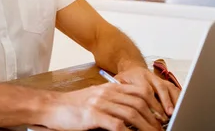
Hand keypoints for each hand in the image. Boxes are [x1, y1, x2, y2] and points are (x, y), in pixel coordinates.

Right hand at [40, 83, 164, 130]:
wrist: (52, 106)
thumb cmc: (73, 106)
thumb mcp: (96, 97)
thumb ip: (113, 100)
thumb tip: (132, 111)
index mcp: (110, 87)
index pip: (139, 92)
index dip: (154, 103)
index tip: (162, 115)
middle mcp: (108, 93)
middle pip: (139, 103)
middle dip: (153, 117)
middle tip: (161, 128)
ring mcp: (101, 103)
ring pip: (131, 114)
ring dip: (146, 126)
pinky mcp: (93, 115)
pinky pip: (117, 124)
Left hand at [115, 65, 180, 117]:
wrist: (131, 68)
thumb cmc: (124, 79)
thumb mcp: (117, 83)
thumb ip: (120, 92)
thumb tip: (122, 106)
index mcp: (137, 76)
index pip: (146, 89)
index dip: (151, 102)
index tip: (153, 113)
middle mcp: (150, 76)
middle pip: (161, 87)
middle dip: (165, 102)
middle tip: (167, 115)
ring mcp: (159, 79)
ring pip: (169, 87)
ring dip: (173, 100)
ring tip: (174, 112)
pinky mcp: (165, 83)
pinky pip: (174, 89)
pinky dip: (177, 98)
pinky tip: (179, 106)